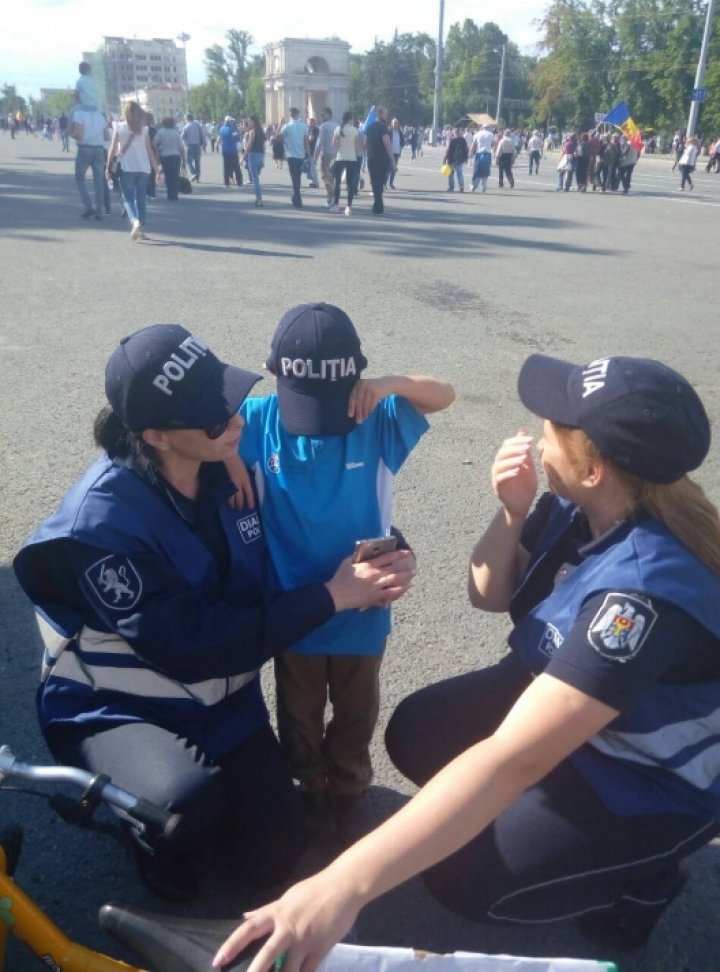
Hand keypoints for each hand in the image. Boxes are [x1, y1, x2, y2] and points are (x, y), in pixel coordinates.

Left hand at [213, 870, 360, 971]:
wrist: (344, 887)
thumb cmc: (314, 890)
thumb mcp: (287, 897)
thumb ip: (266, 910)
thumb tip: (245, 916)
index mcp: (277, 912)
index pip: (249, 929)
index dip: (231, 945)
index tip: (218, 960)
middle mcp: (288, 928)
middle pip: (266, 955)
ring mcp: (305, 940)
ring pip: (288, 970)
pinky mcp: (320, 949)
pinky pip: (307, 971)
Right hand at [225, 454, 254, 508]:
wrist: (227, 456)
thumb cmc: (237, 461)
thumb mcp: (244, 470)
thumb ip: (245, 479)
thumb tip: (246, 486)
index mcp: (245, 480)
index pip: (249, 493)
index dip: (250, 501)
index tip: (251, 507)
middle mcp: (239, 484)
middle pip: (240, 498)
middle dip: (240, 505)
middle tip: (239, 509)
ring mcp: (230, 484)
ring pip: (231, 498)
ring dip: (232, 504)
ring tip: (232, 507)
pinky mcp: (223, 484)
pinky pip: (224, 494)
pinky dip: (225, 498)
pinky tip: (224, 500)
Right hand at [325, 549, 414, 612]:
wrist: (337, 595)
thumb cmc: (340, 578)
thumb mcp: (347, 562)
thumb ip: (356, 556)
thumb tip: (364, 551)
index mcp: (368, 565)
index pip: (387, 558)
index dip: (398, 554)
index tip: (407, 553)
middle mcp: (375, 575)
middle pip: (394, 570)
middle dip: (405, 568)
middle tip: (414, 567)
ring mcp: (376, 586)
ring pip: (395, 581)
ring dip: (405, 578)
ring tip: (412, 576)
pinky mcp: (375, 597)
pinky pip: (390, 594)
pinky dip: (399, 591)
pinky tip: (404, 589)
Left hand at [347, 378, 390, 422]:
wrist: (390, 383)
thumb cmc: (376, 389)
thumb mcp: (366, 390)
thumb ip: (360, 396)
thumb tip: (353, 411)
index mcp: (358, 383)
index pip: (352, 396)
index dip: (351, 406)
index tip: (350, 415)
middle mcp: (363, 384)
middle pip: (358, 401)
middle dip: (358, 412)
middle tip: (358, 420)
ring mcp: (370, 387)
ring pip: (365, 403)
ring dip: (364, 412)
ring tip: (364, 418)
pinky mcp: (376, 392)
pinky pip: (372, 403)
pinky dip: (370, 410)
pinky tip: (370, 414)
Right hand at [491, 431, 537, 518]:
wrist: (522, 505)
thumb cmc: (525, 485)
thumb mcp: (528, 466)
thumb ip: (525, 451)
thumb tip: (523, 432)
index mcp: (505, 460)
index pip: (507, 445)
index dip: (517, 441)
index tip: (530, 439)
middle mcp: (498, 466)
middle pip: (502, 453)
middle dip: (515, 449)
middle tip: (527, 448)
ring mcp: (497, 477)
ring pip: (500, 465)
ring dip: (512, 460)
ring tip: (523, 459)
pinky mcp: (498, 488)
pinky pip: (500, 479)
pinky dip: (508, 474)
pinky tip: (518, 471)